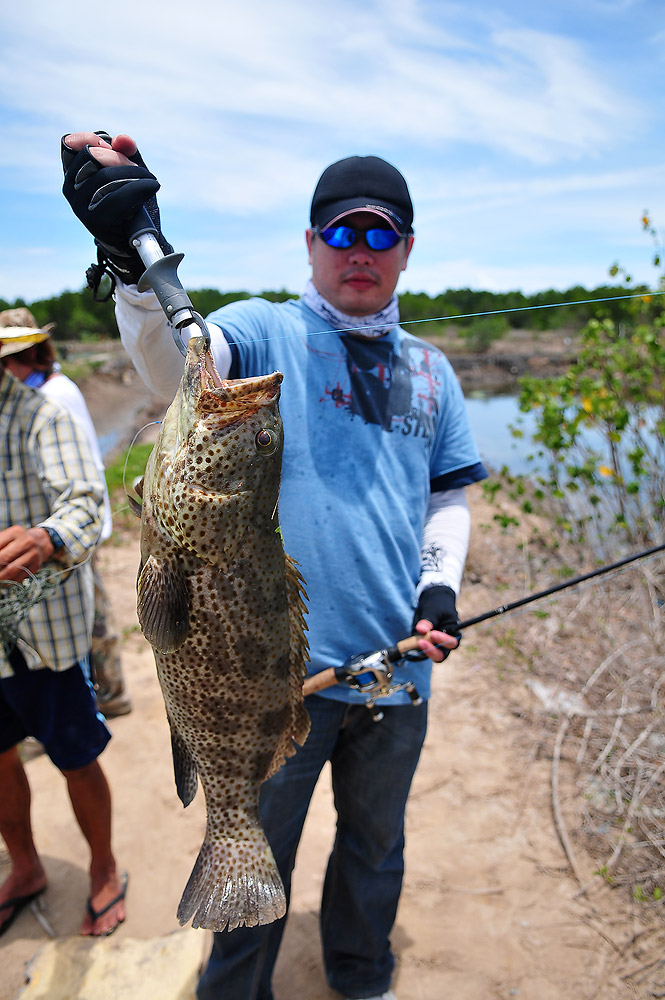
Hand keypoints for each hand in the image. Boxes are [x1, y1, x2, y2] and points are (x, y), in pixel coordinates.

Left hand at [0, 526, 52, 581]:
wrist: (39, 543)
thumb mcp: (6, 538)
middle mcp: (27, 542)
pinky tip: (4, 580)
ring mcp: (33, 554)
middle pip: (3, 558)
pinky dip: (9, 581)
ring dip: (0, 577)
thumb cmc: (16, 541)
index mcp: (15, 532)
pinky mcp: (36, 566)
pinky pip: (19, 577)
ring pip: (11, 570)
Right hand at [61, 130, 172, 285]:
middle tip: (138, 168)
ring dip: (134, 173)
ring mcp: (80, 206)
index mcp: (71, 173)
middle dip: (119, 157)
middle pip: (92, 156)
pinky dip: (140, 188)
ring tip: (149, 178)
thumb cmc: (128, 200)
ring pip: (106, 176)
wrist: (134, 239)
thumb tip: (123, 139)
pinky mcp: (96, 221)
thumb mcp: (127, 170)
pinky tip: (152, 186)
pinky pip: (118, 197)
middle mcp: (70, 189)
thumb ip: (125, 151)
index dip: (91, 139)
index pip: (70, 143)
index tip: (110, 145)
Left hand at [411, 585, 461, 662]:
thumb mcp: (433, 609)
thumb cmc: (437, 605)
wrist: (432, 601)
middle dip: (431, 651)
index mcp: (453, 633)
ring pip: (429, 655)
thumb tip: (421, 630)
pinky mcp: (423, 644)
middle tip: (421, 642)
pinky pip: (419, 651)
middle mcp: (445, 643)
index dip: (443, 641)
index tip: (433, 634)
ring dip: (421, 651)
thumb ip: (428, 620)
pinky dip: (414, 650)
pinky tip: (407, 645)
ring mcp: (433, 645)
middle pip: (441, 655)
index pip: (452, 643)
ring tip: (414, 642)